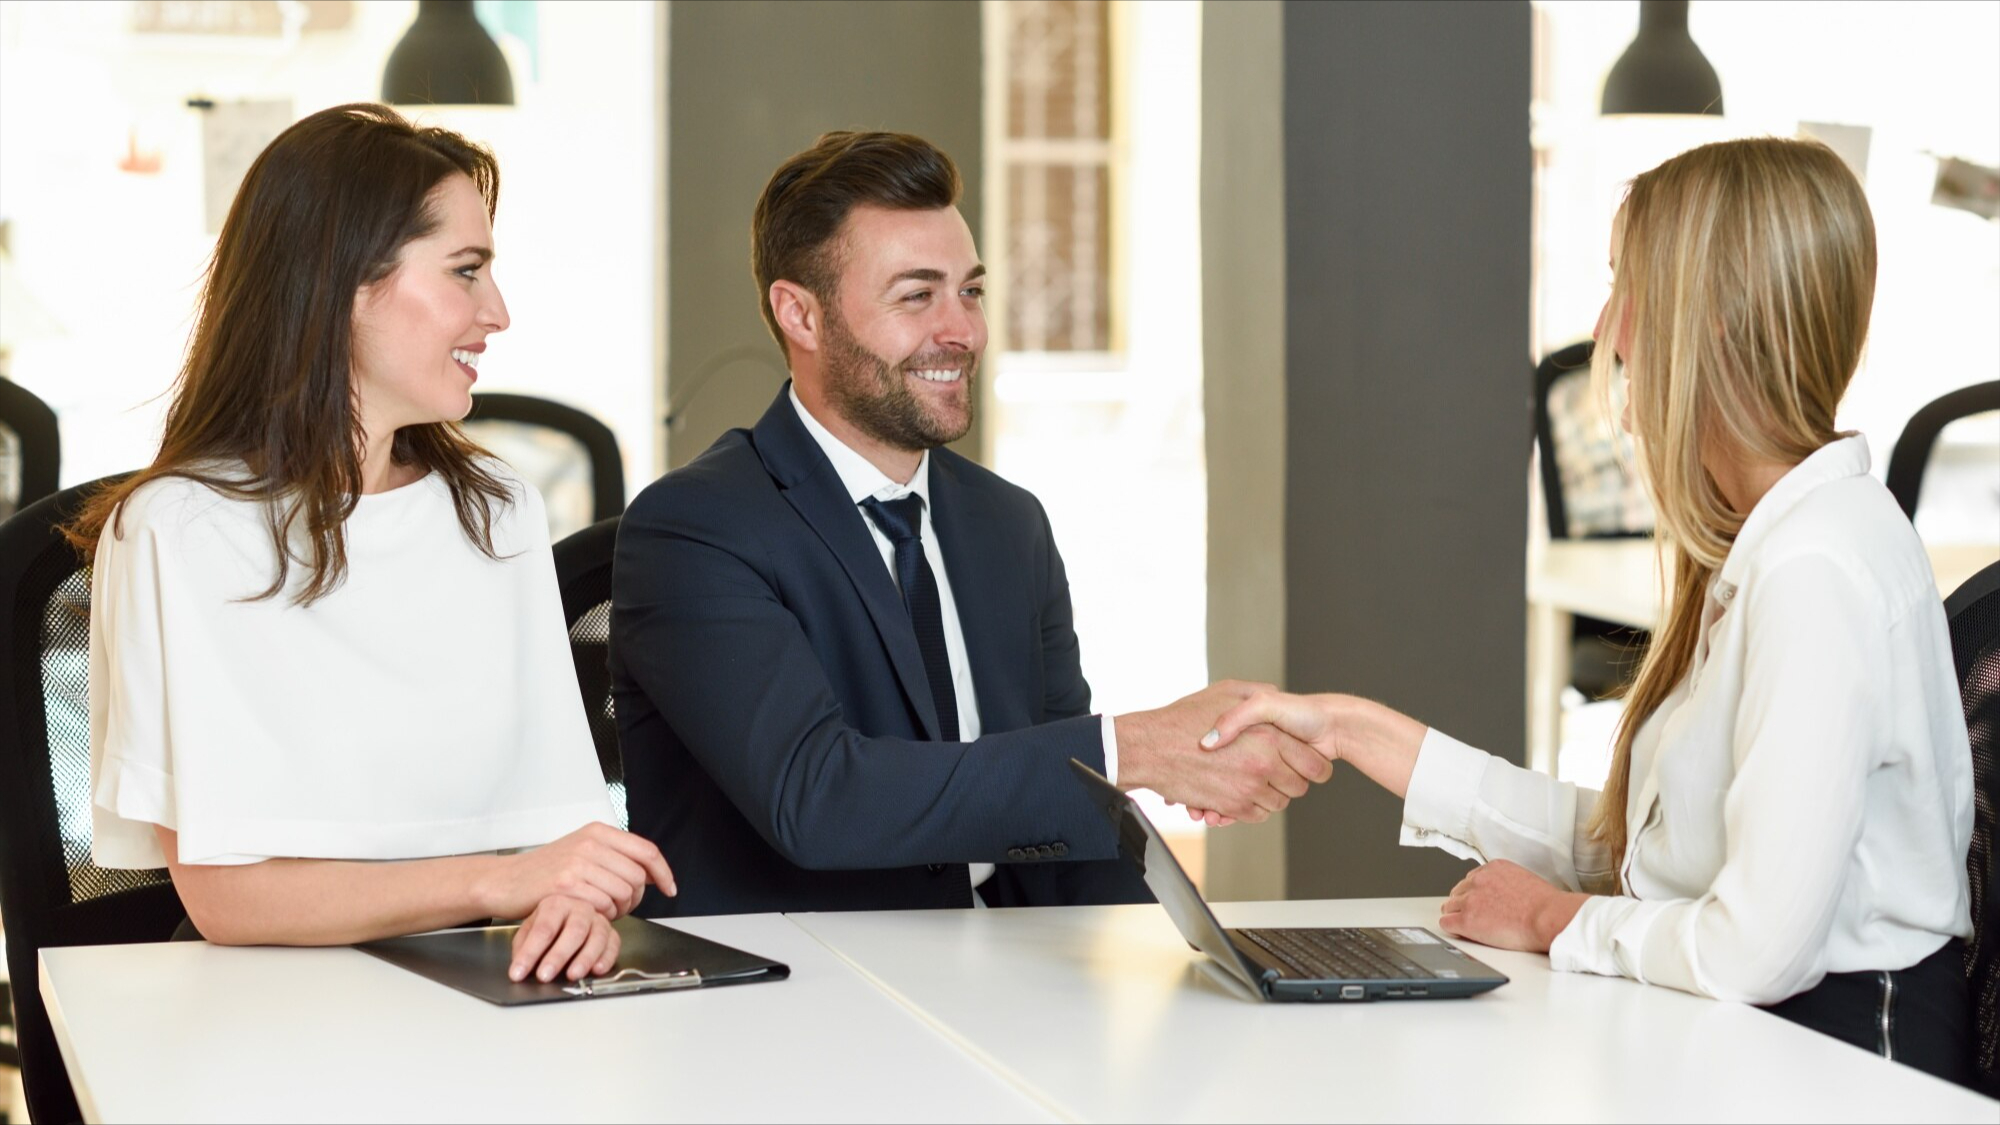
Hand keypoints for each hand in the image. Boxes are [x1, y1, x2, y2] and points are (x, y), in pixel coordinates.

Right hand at [474, 822, 675, 921]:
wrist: (507, 881)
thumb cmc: (546, 871)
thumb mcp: (584, 852)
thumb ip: (616, 856)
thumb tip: (652, 873)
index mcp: (599, 832)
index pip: (647, 851)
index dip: (664, 873)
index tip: (670, 888)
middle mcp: (590, 844)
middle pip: (638, 877)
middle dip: (635, 899)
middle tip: (619, 906)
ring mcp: (577, 863)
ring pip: (623, 894)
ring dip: (617, 910)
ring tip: (600, 909)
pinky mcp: (565, 885)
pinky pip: (602, 906)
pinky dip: (600, 916)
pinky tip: (587, 912)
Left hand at [508, 894, 622, 982]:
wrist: (567, 917)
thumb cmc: (547, 925)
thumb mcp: (528, 932)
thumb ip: (523, 949)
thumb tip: (518, 969)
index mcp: (556, 904)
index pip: (544, 929)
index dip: (530, 952)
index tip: (519, 972)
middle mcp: (580, 908)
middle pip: (574, 930)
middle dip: (558, 955)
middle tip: (545, 975)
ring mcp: (598, 919)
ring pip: (597, 937)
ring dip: (585, 958)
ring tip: (572, 975)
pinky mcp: (612, 933)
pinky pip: (614, 944)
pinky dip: (607, 958)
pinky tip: (597, 970)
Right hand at [1115, 681, 1331, 822]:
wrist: (1151, 748)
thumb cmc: (1183, 720)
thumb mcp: (1226, 692)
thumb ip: (1258, 693)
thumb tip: (1277, 695)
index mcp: (1268, 737)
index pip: (1312, 762)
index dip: (1312, 763)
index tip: (1304, 762)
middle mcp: (1262, 764)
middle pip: (1299, 786)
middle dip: (1290, 780)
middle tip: (1276, 770)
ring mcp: (1248, 789)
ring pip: (1278, 803)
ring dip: (1270, 794)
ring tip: (1253, 778)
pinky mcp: (1231, 807)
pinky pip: (1257, 815)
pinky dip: (1252, 807)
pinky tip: (1238, 790)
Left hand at [1437, 859, 1589, 952]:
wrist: (1548, 917)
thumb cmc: (1546, 905)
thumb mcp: (1525, 880)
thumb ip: (1506, 883)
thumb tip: (1502, 894)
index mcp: (1494, 868)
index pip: (1472, 879)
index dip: (1475, 894)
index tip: (1479, 903)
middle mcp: (1478, 880)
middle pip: (1458, 892)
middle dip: (1464, 904)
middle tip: (1475, 916)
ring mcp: (1470, 899)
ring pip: (1449, 907)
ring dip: (1457, 916)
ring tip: (1471, 926)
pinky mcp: (1467, 919)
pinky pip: (1446, 923)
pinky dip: (1453, 929)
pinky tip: (1463, 933)